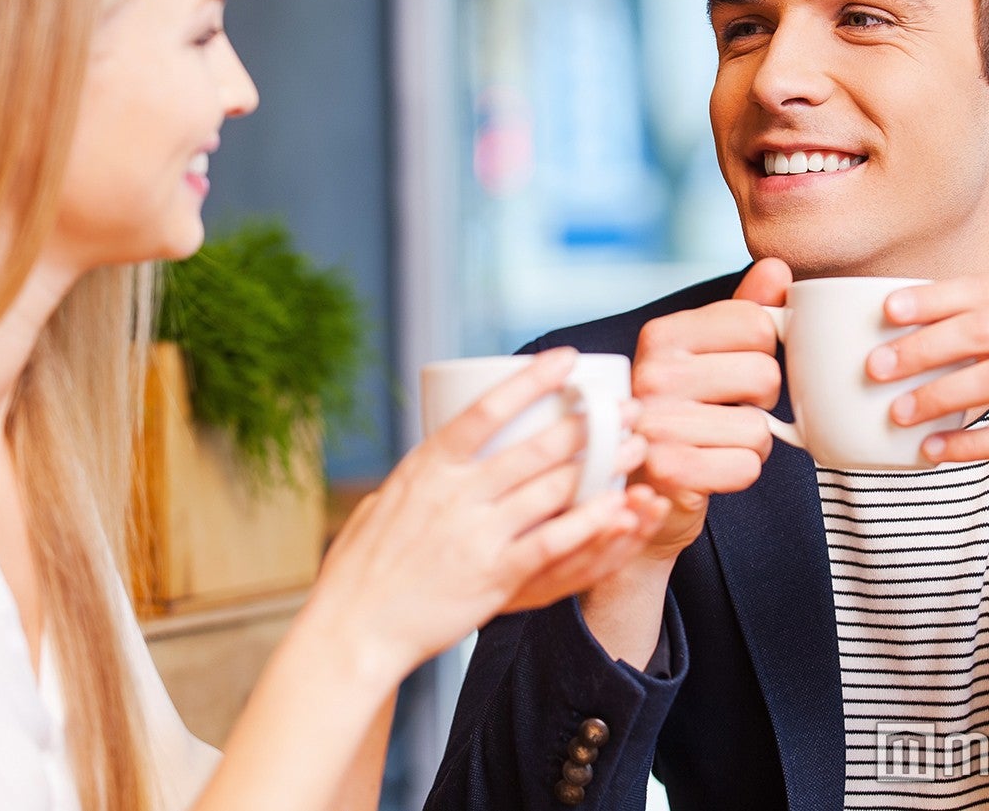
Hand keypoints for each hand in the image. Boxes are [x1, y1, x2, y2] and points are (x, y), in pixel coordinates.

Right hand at [304, 348, 660, 679]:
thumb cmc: (362, 567)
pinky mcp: (493, 576)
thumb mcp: (382, 503)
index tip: (567, 359)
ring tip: (634, 450)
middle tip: (625, 408)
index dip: (531, 380)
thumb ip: (420, 478)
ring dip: (601, 465)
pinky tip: (619, 507)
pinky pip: (553, 542)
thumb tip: (441, 455)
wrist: (353, 629)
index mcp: (427, 466)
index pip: (486, 408)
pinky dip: (589, 522)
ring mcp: (476, 533)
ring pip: (553, 488)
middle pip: (535, 445)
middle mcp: (454, 493)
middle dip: (589, 423)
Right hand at [629, 259, 790, 560]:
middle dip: (760, 401)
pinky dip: (740, 473)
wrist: (642, 488)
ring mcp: (656, 423)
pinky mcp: (668, 470)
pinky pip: (747, 466)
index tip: (734, 371)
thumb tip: (777, 269)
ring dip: (751, 443)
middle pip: (765, 374)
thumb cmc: (683, 415)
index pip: (756, 323)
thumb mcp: (708, 356)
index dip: (762, 352)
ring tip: (715, 443)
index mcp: (662, 335)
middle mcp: (652, 373)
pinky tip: (711, 470)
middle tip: (725, 412)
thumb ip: (744, 311)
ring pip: (760, 428)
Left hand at [869, 271, 988, 617]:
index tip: (886, 312)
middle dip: (921, 348)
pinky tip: (935, 449)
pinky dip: (968, 443)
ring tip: (897, 412)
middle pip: (984, 330)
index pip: (988, 290)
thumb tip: (924, 320)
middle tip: (876, 367)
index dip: (933, 300)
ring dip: (936, 397)